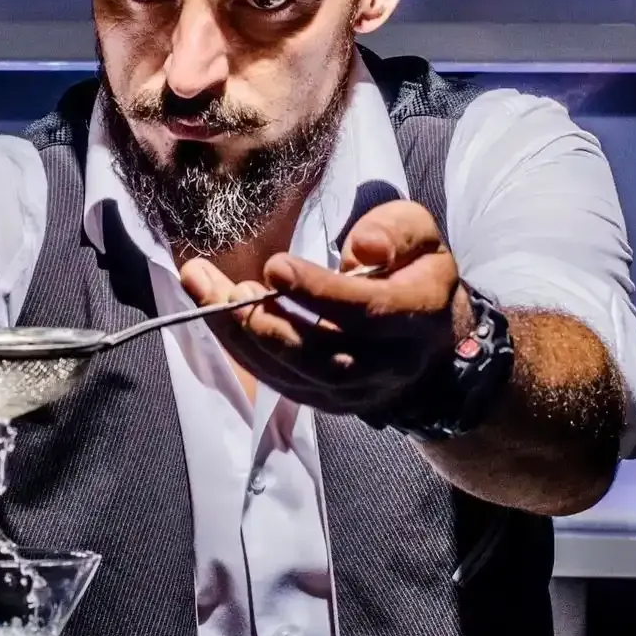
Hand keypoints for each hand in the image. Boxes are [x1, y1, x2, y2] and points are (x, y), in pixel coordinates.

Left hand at [179, 200, 462, 416]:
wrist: (431, 344)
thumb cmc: (416, 274)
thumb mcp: (420, 236)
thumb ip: (395, 232)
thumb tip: (362, 247)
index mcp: (416, 317)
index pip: (365, 312)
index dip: (318, 292)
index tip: (275, 265)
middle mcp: (386, 365)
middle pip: (319, 354)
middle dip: (262, 319)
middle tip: (221, 284)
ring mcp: (354, 392)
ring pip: (291, 372)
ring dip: (239, 333)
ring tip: (204, 289)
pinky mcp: (325, 402)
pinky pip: (277, 381)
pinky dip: (240, 348)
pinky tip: (213, 311)